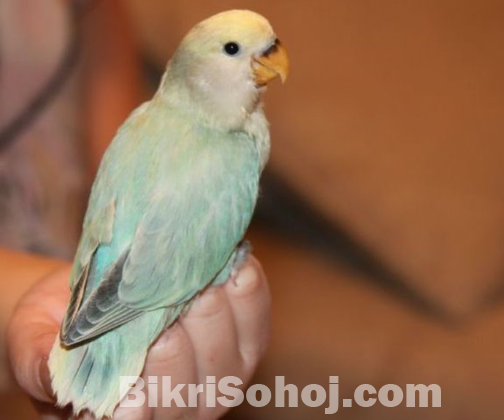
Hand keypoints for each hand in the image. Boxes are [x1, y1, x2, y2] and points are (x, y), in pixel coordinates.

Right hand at [7, 256, 269, 419]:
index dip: (154, 389)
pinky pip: (256, 324)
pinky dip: (249, 295)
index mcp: (130, 414)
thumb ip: (41, 361)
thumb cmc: (59, 326)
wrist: (93, 297)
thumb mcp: (34, 342)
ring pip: (233, 359)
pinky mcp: (244, 342)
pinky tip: (236, 267)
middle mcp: (180, 405)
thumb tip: (54, 370)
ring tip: (201, 280)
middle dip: (186, 342)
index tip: (151, 353)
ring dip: (219, 315)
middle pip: (195, 389)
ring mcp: (219, 377)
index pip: (147, 415)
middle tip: (175, 299)